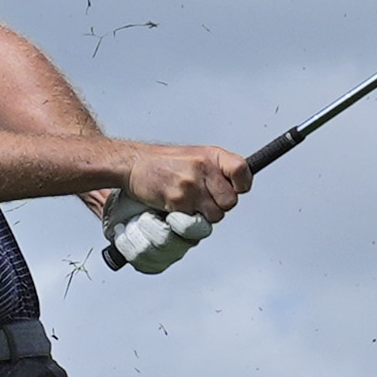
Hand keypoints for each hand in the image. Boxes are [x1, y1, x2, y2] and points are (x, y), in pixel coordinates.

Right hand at [113, 145, 247, 221]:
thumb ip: (218, 171)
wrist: (133, 164)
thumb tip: (238, 187)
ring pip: (215, 215)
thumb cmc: (164, 162)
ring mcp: (191, 185)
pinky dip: (188, 219)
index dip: (242, 184)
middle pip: (230, 201)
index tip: (237, 188)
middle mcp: (204, 168)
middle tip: (204, 199)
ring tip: (189, 202)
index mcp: (212, 155)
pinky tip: (178, 206)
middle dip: (219, 205)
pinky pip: (195, 221)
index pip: (242, 171)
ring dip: (204, 215)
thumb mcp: (196, 156)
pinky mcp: (179, 200)